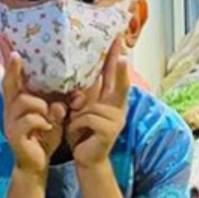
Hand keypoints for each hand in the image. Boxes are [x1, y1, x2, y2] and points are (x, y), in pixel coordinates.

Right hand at [1, 52, 63, 176]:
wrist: (37, 164)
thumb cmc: (45, 135)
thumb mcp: (54, 114)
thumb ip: (60, 101)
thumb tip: (77, 94)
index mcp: (18, 102)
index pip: (11, 80)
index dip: (10, 65)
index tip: (9, 46)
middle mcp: (10, 110)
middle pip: (9, 85)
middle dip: (13, 70)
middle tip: (17, 57)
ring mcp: (10, 123)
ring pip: (24, 102)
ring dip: (42, 105)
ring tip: (53, 114)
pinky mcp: (15, 136)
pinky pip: (28, 121)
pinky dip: (41, 121)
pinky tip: (48, 127)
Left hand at [66, 41, 130, 167]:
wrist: (86, 158)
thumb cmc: (82, 132)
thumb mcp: (80, 111)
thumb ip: (81, 98)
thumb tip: (77, 93)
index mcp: (111, 100)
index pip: (113, 74)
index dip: (115, 57)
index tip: (118, 39)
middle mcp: (118, 106)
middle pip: (119, 83)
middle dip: (120, 68)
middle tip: (123, 54)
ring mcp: (117, 118)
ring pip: (89, 106)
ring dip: (76, 117)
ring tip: (77, 127)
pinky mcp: (111, 129)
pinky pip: (86, 118)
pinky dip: (76, 126)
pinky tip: (79, 135)